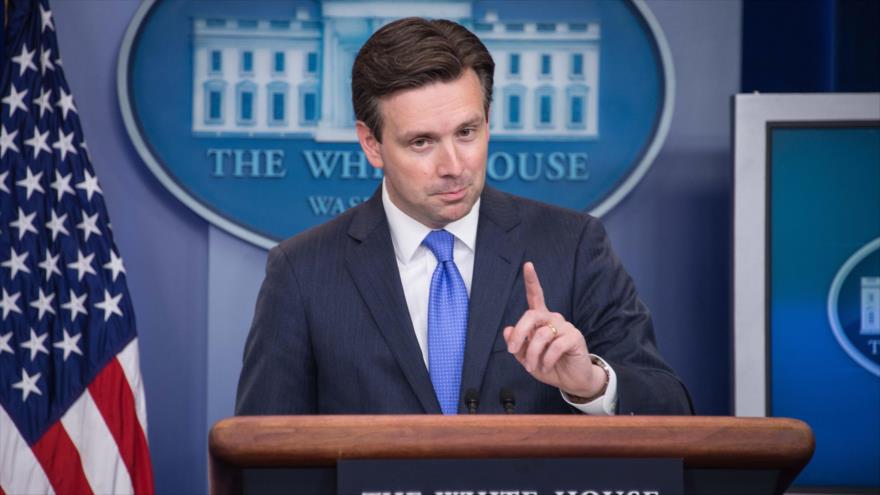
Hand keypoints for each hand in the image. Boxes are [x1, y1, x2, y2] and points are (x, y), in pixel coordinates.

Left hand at [503, 262, 606, 398]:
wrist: (572, 380)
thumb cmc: (549, 366)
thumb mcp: (527, 358)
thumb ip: (517, 345)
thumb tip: (507, 330)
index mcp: (541, 320)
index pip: (536, 296)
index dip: (531, 281)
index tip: (528, 265)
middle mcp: (553, 319)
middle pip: (531, 315)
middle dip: (519, 333)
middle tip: (513, 351)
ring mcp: (565, 327)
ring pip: (541, 335)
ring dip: (532, 354)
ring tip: (533, 367)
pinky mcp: (575, 337)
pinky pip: (555, 346)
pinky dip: (547, 359)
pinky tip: (547, 367)